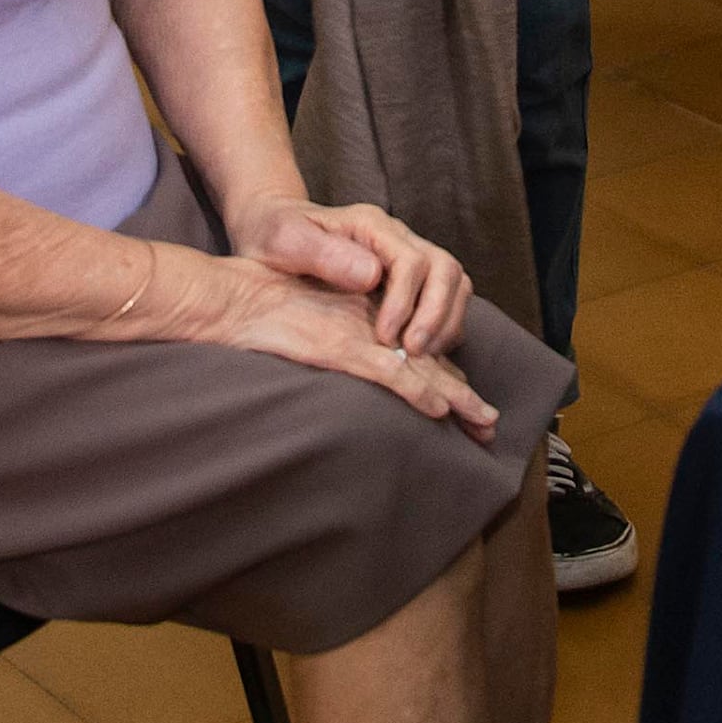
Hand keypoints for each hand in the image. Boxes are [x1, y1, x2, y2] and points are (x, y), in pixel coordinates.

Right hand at [202, 258, 503, 440]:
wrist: (232, 298)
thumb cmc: (260, 308)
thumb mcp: (306, 326)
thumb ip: (334, 339)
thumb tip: (361, 363)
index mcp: (365, 320)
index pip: (413, 353)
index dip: (442, 378)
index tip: (464, 401)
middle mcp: (370, 326)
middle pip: (428, 363)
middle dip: (461, 394)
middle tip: (489, 424)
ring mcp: (359, 337)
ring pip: (420, 370)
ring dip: (455, 398)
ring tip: (484, 423)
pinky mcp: (343, 349)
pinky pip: (390, 373)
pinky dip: (418, 392)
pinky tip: (440, 410)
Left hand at [238, 194, 472, 357]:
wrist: (271, 229)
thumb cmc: (274, 234)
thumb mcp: (286, 239)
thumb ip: (324, 254)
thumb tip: (372, 275)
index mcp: (371, 225)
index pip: (412, 260)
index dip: (406, 302)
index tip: (385, 337)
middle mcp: (398, 238)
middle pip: (446, 268)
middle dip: (437, 314)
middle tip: (413, 351)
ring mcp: (406, 256)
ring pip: (454, 283)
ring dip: (445, 322)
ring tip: (420, 356)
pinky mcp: (408, 279)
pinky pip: (446, 299)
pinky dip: (443, 326)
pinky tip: (421, 352)